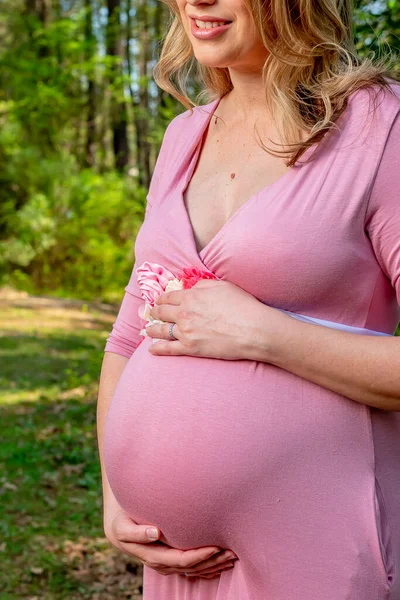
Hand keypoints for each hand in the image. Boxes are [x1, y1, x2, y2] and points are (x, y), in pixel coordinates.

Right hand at [105, 509, 237, 578]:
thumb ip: (137, 532)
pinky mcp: (171, 560)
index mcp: (153, 556)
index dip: (199, 555)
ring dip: (214, 565)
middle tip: (232, 551)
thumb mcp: (123, 527)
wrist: (118, 530)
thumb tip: (155, 532)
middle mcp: (162, 564)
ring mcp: (168, 564)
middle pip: (192, 567)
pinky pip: (192, 569)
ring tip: (232, 556)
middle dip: (213, 561)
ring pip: (195, 570)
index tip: (216, 546)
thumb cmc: (121, 523)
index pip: (181, 560)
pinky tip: (221, 565)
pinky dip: (208, 568)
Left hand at [146, 278, 270, 359]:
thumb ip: (204, 284)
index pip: (169, 296)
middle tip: (151, 313)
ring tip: (148, 330)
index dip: (162, 299)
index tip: (159, 301)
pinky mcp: (190, 348)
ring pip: (161, 330)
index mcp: (191, 296)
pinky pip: (168, 349)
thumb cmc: (243, 306)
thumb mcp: (223, 286)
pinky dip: (157, 349)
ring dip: (152, 329)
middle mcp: (184, 312)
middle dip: (154, 312)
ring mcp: (185, 331)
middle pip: (161, 312)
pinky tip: (151, 349)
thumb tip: (193, 287)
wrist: (253, 330)